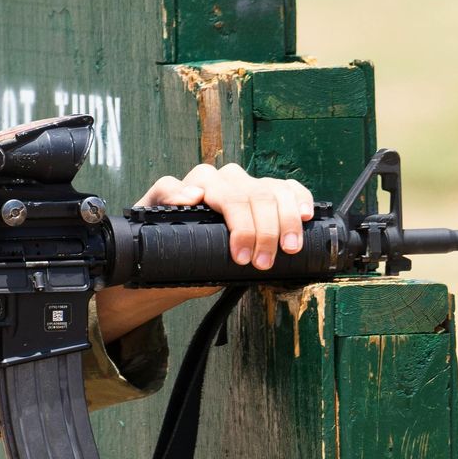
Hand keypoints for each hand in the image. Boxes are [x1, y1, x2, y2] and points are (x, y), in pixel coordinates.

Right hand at [96, 163, 315, 340]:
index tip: (296, 239)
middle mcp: (228, 184)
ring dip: (240, 219)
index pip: (281, 189)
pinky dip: (181, 192)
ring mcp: (197, 186)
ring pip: (226, 187)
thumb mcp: (241, 261)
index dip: (294, 207)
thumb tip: (290, 258)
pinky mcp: (163, 195)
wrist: (161, 274)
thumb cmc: (205, 263)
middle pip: (259, 193)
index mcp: (252, 195)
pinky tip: (191, 199)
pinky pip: (170, 185)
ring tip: (242, 252)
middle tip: (266, 261)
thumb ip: (263, 251)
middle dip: (269, 229)